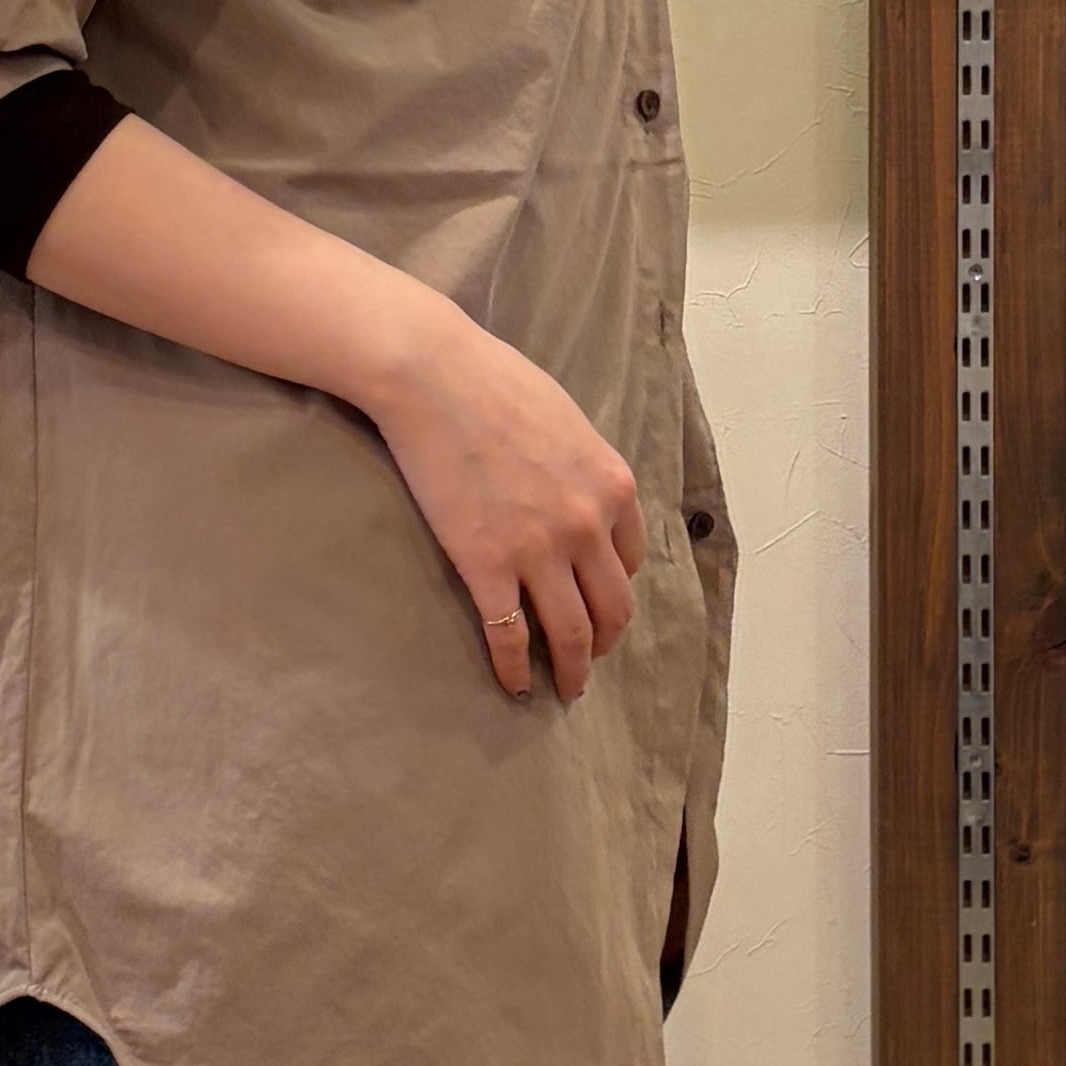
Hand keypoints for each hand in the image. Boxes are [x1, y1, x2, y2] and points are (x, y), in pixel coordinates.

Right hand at [19, 116, 644, 692]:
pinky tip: (514, 685)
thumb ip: (584, 467)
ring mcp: (539, 551)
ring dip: (571, 670)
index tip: (601, 605)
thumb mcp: (566, 419)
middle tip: (588, 661)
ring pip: (571, 633)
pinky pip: (511, 636)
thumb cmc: (494, 383)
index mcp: (613, 486)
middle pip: (612, 608)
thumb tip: (582, 496)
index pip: (631, 561)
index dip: (616, 590)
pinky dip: (515, 669)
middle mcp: (587, 525)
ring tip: (563, 689)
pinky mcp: (488, 566)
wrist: (434, 376)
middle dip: (604, 642)